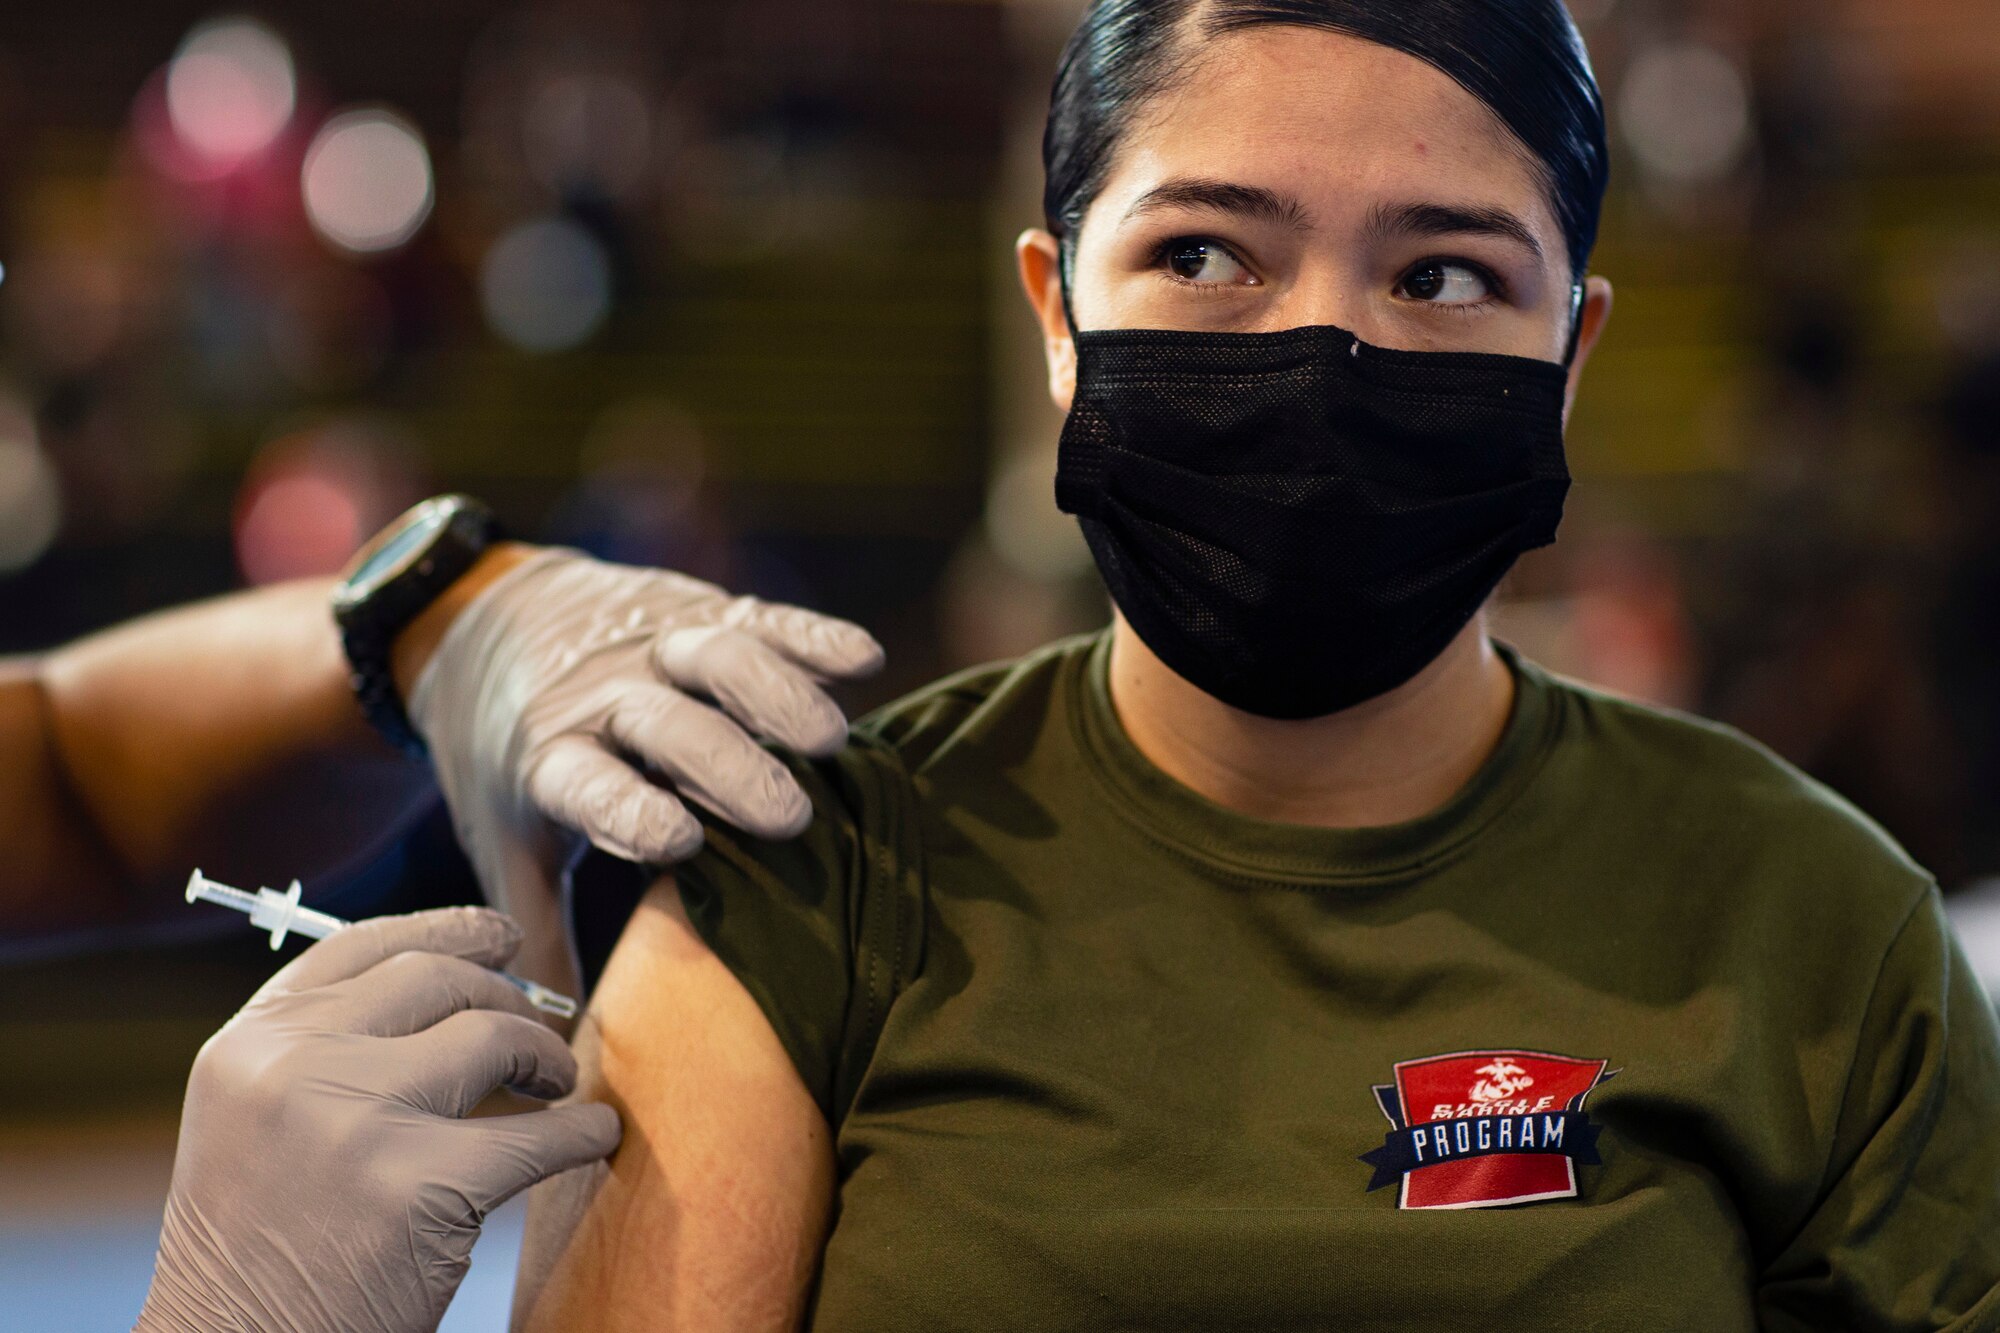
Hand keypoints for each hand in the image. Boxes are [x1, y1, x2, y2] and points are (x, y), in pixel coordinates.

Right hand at [135, 907, 619, 1332]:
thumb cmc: (261, 1243)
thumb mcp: (257, 1116)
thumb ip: (328, 1045)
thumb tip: (459, 980)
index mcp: (252, 1043)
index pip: (364, 946)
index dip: (447, 929)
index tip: (501, 936)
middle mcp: (295, 1066)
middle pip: (438, 980)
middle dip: (506, 996)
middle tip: (541, 1028)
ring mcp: (357, 1121)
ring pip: (493, 1038)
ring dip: (544, 1054)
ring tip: (558, 1082)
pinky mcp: (419, 1188)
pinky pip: (538, 1136)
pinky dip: (581, 1133)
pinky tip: (593, 1136)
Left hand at [405, 547, 883, 983]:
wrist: (491, 623)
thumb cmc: (511, 760)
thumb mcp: (507, 840)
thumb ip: (536, 930)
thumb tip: (550, 1043)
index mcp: (548, 760)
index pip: (588, 784)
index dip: (631, 810)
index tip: (683, 845)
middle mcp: (603, 697)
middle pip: (666, 724)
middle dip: (728, 766)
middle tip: (792, 818)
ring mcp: (653, 646)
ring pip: (715, 656)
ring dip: (775, 694)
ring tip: (831, 742)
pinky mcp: (699, 610)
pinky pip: (758, 618)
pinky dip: (811, 636)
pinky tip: (864, 661)